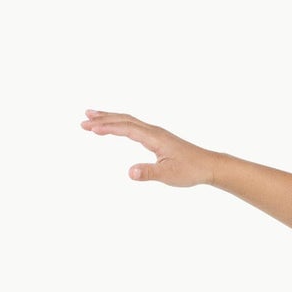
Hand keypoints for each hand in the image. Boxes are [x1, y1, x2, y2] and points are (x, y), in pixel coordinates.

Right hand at [79, 109, 216, 186]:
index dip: (107, 127)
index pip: (126, 128)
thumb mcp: (168, 175)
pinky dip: (120, 123)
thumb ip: (148, 173)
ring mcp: (155, 133)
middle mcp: (153, 131)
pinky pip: (134, 125)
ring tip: (92, 116)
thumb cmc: (190, 170)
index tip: (90, 127)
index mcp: (154, 137)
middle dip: (103, 119)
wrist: (208, 165)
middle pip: (124, 119)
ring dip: (110, 117)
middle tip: (83, 119)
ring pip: (128, 120)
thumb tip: (130, 172)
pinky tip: (115, 127)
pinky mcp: (157, 137)